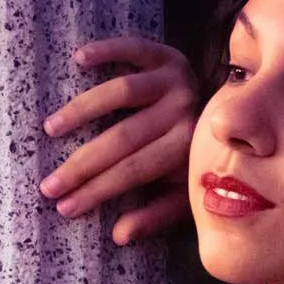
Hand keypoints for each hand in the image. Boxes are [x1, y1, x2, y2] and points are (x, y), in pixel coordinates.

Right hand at [38, 36, 198, 243]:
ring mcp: (175, 80)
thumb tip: (119, 235)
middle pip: (121, 138)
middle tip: (47, 183)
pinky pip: (134, 48)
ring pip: (121, 92)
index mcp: (186, 149)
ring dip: (81, 110)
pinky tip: (78, 59)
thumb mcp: (185, 193)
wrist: (236, 116)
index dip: (96, 190)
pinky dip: (106, 50)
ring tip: (51, 128)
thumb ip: (156, 214)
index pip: (132, 172)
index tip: (64, 206)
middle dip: (80, 165)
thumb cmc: (198, 160)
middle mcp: (182, 112)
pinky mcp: (168, 55)